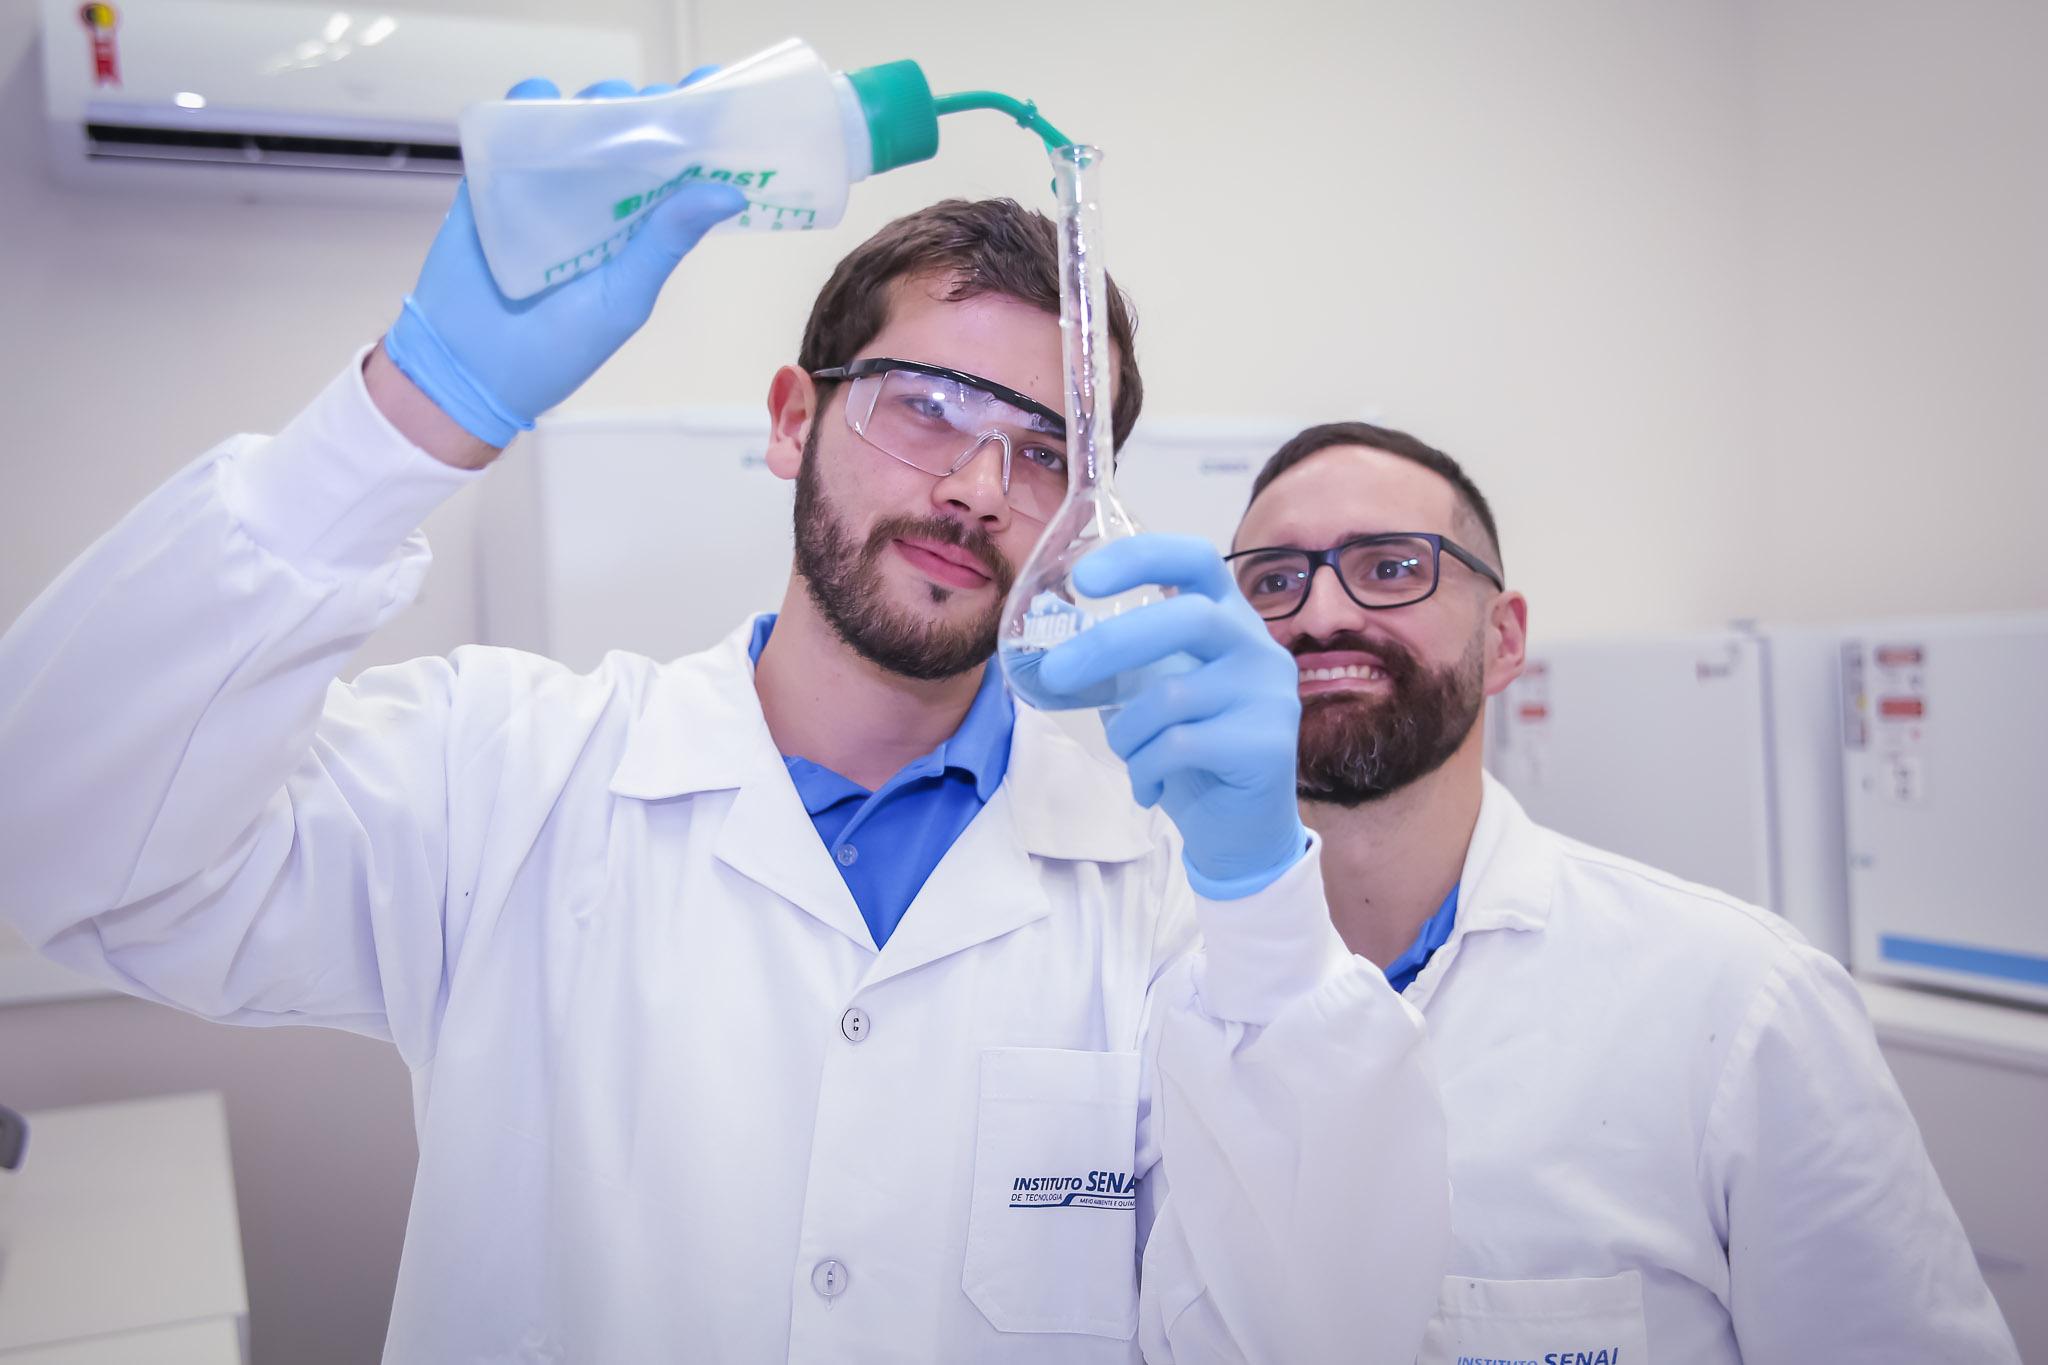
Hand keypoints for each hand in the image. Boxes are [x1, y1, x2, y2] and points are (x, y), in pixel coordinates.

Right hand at [382, 72, 744, 447]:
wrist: (467, 367)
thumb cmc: (556, 348)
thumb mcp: (622, 297)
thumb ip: (666, 241)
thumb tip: (728, 192)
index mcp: (637, 227)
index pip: (674, 169)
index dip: (694, 131)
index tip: (713, 94)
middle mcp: (598, 200)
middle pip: (626, 134)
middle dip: (644, 109)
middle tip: (655, 104)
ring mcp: (546, 186)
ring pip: (574, 122)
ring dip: (591, 103)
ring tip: (606, 105)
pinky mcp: (495, 179)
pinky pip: (512, 129)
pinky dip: (524, 105)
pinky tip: (539, 99)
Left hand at [1035, 534, 1309, 896]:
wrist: (1242, 833)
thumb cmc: (1191, 753)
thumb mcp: (1157, 694)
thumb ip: (1126, 663)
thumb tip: (1052, 641)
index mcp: (1230, 620)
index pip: (1195, 560)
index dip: (1141, 557)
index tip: (1085, 579)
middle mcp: (1259, 647)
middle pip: (1184, 619)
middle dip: (1108, 645)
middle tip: (1055, 674)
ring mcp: (1270, 695)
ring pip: (1169, 697)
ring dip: (1126, 733)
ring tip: (1129, 755)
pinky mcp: (1268, 744)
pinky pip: (1177, 746)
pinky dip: (1144, 770)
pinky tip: (1149, 785)